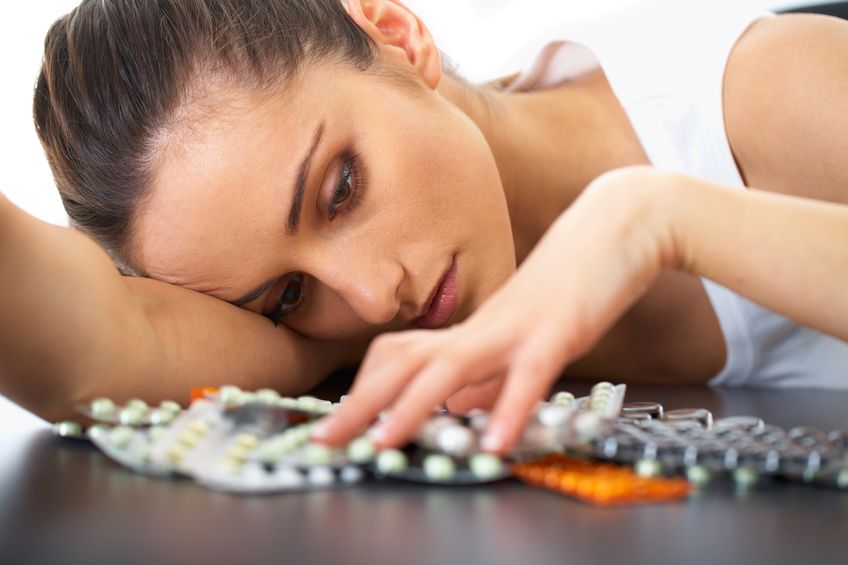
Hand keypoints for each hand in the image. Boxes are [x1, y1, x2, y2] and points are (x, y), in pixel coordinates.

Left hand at [312, 166, 675, 451]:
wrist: (618, 225)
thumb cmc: (570, 284)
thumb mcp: (522, 338)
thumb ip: (492, 377)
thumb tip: (463, 410)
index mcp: (470, 329)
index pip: (398, 357)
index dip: (363, 389)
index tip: (335, 424)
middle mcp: (481, 327)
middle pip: (405, 362)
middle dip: (360, 404)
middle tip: (321, 440)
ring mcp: (516, 326)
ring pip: (450, 366)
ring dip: (412, 407)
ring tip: (382, 444)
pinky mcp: (558, 330)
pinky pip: (528, 374)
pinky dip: (510, 410)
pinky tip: (495, 444)